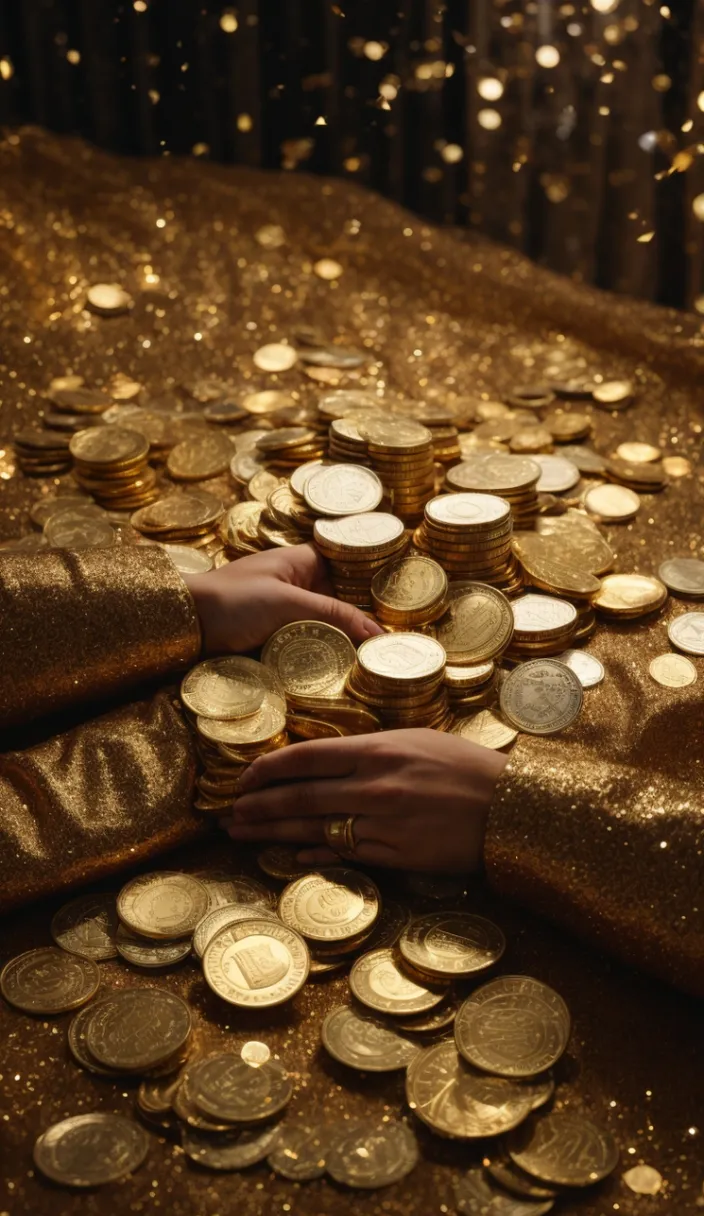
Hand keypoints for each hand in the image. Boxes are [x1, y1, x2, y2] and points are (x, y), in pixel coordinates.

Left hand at [184, 543, 381, 652]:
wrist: (183, 626)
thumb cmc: (232, 601)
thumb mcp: (288, 603)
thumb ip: (334, 615)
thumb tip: (379, 634)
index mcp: (302, 561)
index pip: (350, 563)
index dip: (374, 579)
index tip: (404, 599)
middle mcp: (298, 584)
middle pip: (342, 599)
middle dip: (364, 618)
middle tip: (398, 639)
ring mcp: (286, 613)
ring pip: (326, 625)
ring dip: (344, 640)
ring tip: (380, 658)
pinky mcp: (275, 639)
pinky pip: (307, 645)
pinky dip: (323, 654)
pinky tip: (346, 670)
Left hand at [222, 729, 508, 871]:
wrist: (514, 808)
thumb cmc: (470, 769)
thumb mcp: (419, 742)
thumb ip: (373, 751)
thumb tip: (329, 760)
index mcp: (380, 749)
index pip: (308, 756)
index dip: (270, 768)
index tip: (244, 777)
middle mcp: (376, 784)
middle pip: (301, 795)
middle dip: (258, 805)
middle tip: (228, 813)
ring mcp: (385, 822)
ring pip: (316, 827)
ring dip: (274, 831)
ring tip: (243, 834)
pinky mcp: (397, 855)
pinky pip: (346, 855)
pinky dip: (314, 853)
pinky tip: (291, 853)